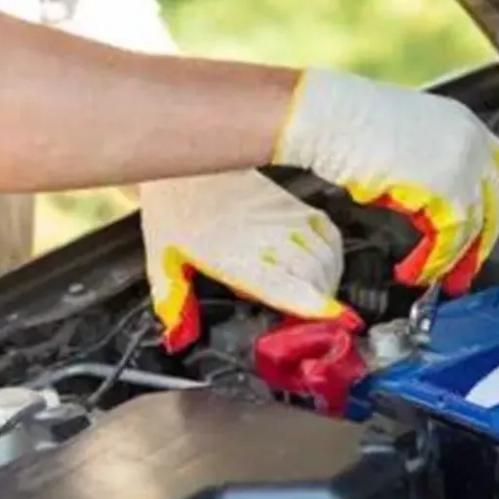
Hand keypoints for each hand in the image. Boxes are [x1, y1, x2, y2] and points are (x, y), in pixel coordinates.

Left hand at [138, 170, 360, 351]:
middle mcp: (267, 237)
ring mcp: (285, 219)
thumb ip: (172, 299)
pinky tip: (327, 266)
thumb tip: (177, 337)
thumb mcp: (163, 258)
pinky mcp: (294, 204)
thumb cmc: (175, 208)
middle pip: (314, 275)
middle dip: (320, 302)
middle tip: (312, 321)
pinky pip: (329, 232)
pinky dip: (334, 254)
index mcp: (234, 256)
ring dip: (329, 281)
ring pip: (326, 255)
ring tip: (319, 297)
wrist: (188, 161)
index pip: (283, 284)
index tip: (332, 318)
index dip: (310, 303)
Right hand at [273, 69, 498, 293]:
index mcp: (464, 124)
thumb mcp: (407, 142)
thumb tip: (434, 208)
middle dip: (480, 242)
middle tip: (464, 269)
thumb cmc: (350, 127)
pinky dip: (433, 260)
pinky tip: (414, 269)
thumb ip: (432, 169)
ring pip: (475, 226)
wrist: (328, 118)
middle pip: (496, 203)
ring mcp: (463, 164)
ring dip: (451, 259)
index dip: (492, 207)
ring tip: (429, 275)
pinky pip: (451, 237)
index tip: (481, 232)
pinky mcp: (447, 189)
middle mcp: (471, 142)